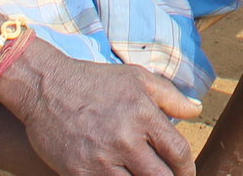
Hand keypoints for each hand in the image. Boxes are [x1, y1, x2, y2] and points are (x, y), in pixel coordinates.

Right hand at [0, 44, 200, 175]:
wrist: (46, 87)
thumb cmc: (95, 81)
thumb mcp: (137, 78)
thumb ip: (170, 96)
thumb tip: (196, 110)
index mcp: (144, 114)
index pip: (178, 152)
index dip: (188, 169)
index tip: (186, 173)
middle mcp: (125, 139)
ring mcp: (101, 159)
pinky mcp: (78, 173)